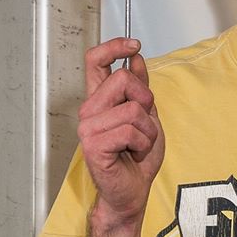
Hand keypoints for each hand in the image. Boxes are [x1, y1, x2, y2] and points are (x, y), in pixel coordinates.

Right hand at [78, 38, 164, 222]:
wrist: (133, 191)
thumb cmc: (137, 158)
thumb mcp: (147, 116)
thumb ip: (141, 89)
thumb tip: (136, 58)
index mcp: (100, 100)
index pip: (96, 61)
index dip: (114, 47)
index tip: (133, 44)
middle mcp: (90, 110)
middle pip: (124, 79)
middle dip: (146, 101)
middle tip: (143, 126)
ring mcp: (89, 127)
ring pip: (133, 108)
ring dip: (148, 130)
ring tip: (138, 144)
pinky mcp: (94, 144)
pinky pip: (131, 131)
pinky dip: (143, 144)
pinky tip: (133, 154)